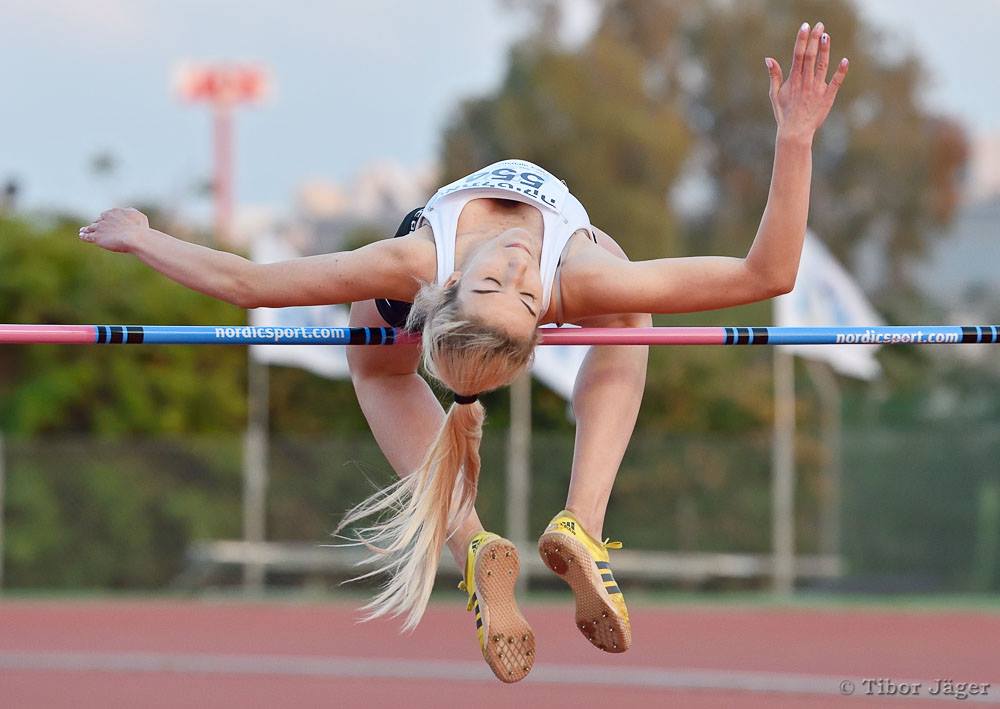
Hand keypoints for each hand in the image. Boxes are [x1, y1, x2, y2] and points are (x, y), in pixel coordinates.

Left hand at [79, 208, 148, 252]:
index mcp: (114, 212)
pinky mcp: (97, 237)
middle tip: (94, 228)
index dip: (107, 220)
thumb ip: (131, 212)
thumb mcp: (138, 216)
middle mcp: (105, 217)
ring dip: (86, 229)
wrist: (134, 237)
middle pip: (98, 221)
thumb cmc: (139, 228)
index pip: (107, 215)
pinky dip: (84, 236)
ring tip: (82, 231)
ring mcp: (100, 227)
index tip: (107, 223)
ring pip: (90, 227)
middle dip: (97, 224)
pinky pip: (87, 236)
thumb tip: (128, 212)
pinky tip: (81, 236)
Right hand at [765, 22, 848, 141]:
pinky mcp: (827, 97)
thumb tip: (768, 59)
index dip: (802, 40)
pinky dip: (840, 72)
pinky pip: (835, 83)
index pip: (798, 55)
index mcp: (793, 80)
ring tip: (827, 35)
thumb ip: (774, 75)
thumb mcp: (775, 94)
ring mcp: (817, 89)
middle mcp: (805, 82)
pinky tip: (844, 61)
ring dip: (825, 50)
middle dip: (814, 39)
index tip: (805, 26)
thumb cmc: (784, 114)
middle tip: (819, 25)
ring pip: (822, 65)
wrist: (794, 132)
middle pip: (810, 56)